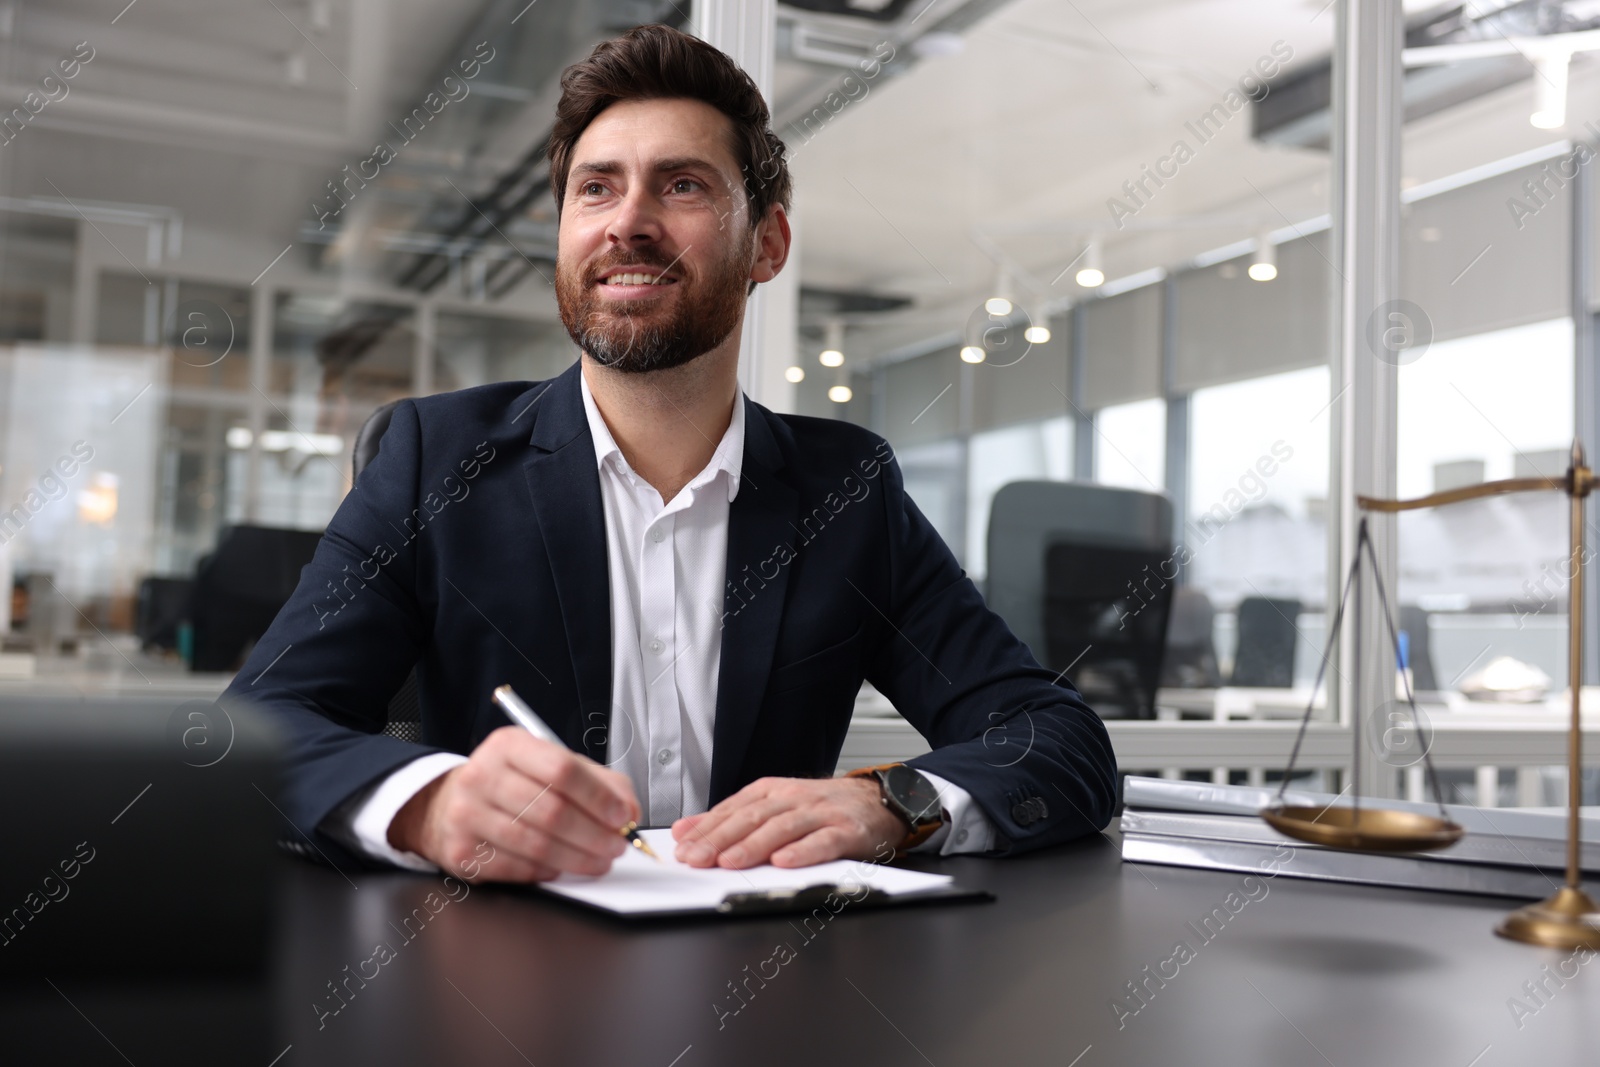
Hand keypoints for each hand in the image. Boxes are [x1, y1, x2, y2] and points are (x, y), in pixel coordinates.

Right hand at [387, 726, 639, 882]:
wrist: (448, 804)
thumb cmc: (512, 784)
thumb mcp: (550, 765)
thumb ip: (598, 782)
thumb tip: (629, 813)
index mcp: (509, 746)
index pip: (562, 769)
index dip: (599, 797)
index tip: (622, 817)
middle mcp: (483, 775)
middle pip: (552, 810)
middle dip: (595, 835)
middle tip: (617, 846)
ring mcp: (467, 814)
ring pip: (537, 844)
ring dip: (578, 858)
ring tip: (599, 861)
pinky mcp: (461, 851)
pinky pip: (517, 868)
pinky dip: (548, 870)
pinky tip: (561, 866)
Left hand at [669, 776, 907, 868]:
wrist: (876, 800)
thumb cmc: (821, 809)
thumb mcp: (774, 806)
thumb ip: (731, 818)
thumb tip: (686, 830)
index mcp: (772, 792)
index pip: (732, 810)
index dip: (705, 829)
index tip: (682, 848)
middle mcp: (793, 799)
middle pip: (752, 818)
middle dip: (720, 839)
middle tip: (696, 859)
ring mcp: (820, 814)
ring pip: (782, 828)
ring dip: (754, 845)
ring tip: (730, 861)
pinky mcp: (846, 831)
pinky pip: (823, 841)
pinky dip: (802, 851)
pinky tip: (784, 861)